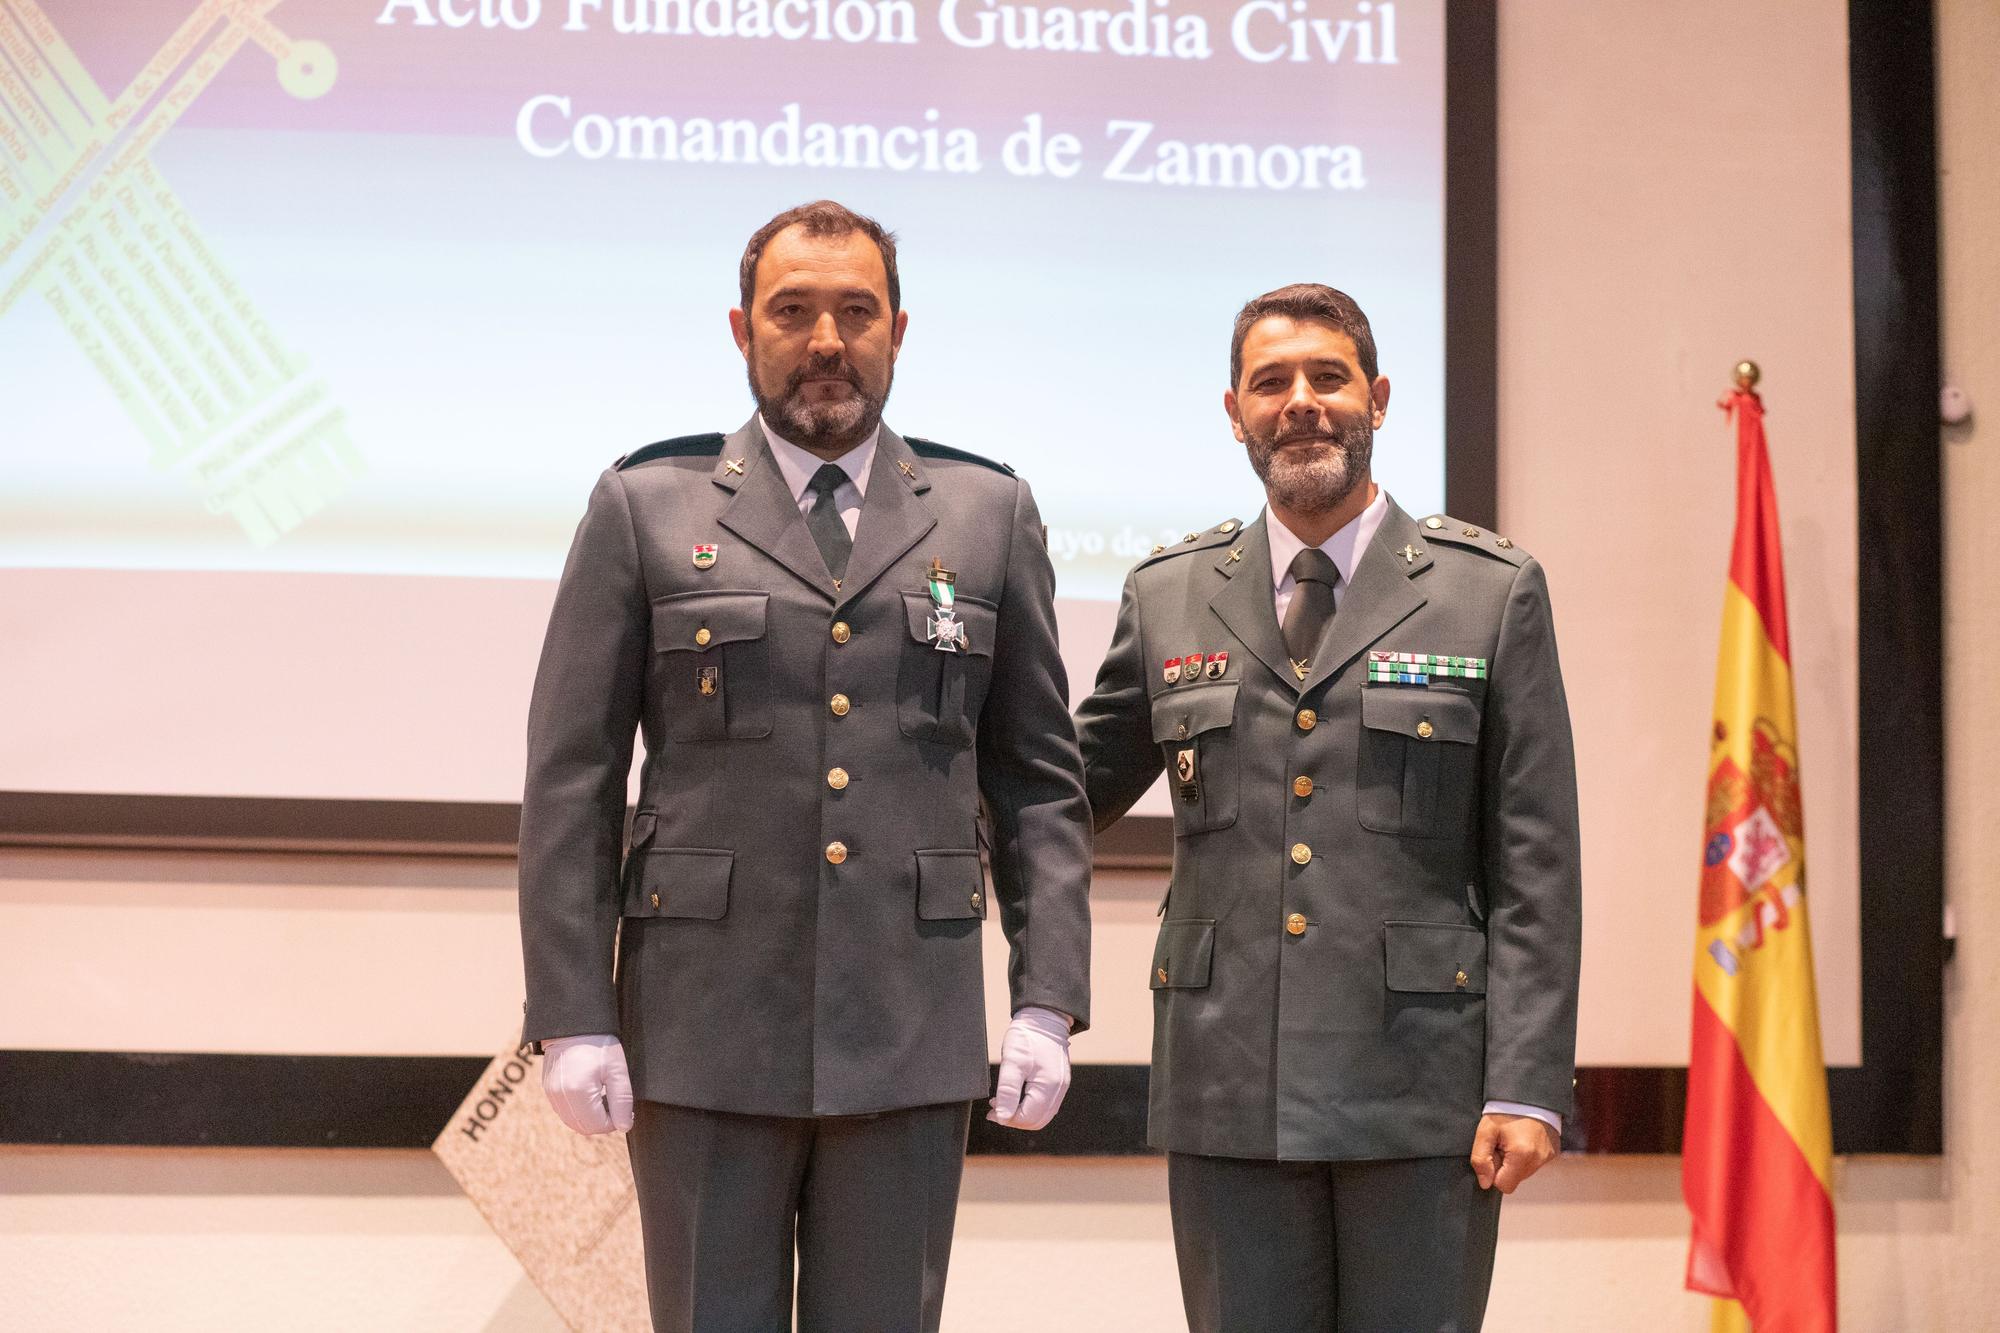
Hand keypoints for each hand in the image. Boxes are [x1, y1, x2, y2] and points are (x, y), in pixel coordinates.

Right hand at [540, 1033, 634, 1134]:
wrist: (574, 1024)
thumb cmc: (598, 1043)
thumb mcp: (617, 1069)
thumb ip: (622, 1100)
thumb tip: (624, 1126)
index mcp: (577, 1092)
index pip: (597, 1126)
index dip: (615, 1122)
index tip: (626, 1110)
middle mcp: (559, 1097)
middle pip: (584, 1127)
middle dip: (602, 1122)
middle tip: (616, 1104)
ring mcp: (551, 1094)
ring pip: (573, 1122)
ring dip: (590, 1117)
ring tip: (604, 1096)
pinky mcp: (548, 1089)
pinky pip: (564, 1111)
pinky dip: (579, 1110)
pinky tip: (591, 1093)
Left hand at [986, 1006, 1071, 1130]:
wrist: (1044, 1017)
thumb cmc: (1028, 1037)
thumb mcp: (1012, 1062)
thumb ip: (1008, 1091)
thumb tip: (1002, 1117)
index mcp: (1048, 1086)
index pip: (1028, 1118)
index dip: (1008, 1119)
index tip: (992, 1111)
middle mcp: (1058, 1090)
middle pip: (1036, 1121)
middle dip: (1014, 1119)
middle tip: (995, 1109)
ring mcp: (1061, 1086)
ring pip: (1041, 1115)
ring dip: (1021, 1114)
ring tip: (1003, 1102)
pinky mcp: (1058, 1082)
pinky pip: (1045, 1104)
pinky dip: (1030, 1106)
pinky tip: (1016, 1096)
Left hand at [1470, 1112, 1557, 1192]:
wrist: (1528, 1093)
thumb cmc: (1504, 1111)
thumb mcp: (1485, 1131)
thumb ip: (1480, 1159)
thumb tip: (1485, 1184)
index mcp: (1522, 1155)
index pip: (1504, 1186)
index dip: (1494, 1172)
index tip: (1494, 1152)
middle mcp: (1539, 1160)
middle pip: (1515, 1179)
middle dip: (1505, 1166)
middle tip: (1502, 1143)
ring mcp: (1548, 1157)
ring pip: (1525, 1172)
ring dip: (1515, 1161)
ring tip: (1513, 1139)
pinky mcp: (1553, 1152)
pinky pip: (1534, 1163)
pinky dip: (1526, 1155)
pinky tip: (1523, 1138)